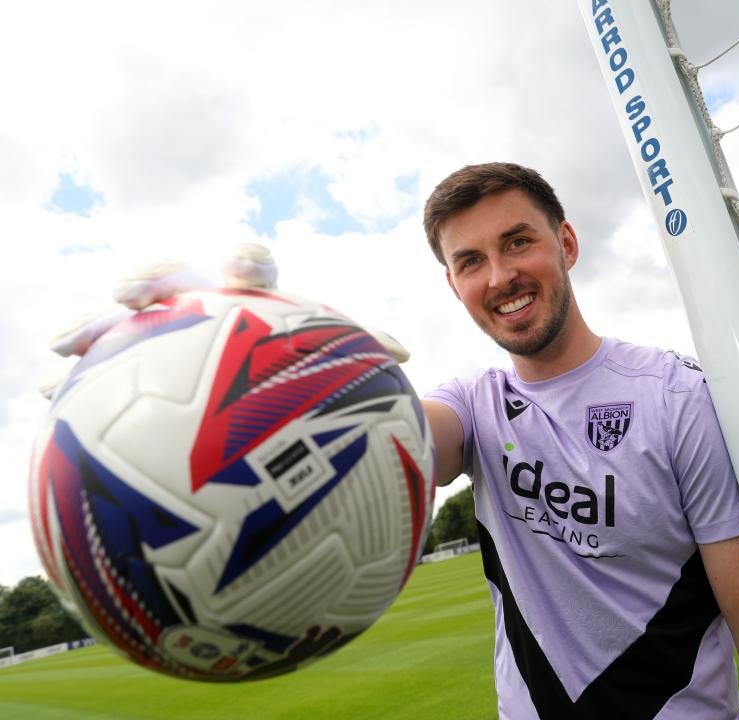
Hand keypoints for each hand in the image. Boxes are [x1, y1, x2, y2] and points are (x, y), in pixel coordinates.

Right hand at [42, 244, 407, 395]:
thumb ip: (358, 348)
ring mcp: (160, 326)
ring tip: (61, 345)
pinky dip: (72, 378)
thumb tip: (410, 353)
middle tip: (134, 292)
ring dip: (93, 325)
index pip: (247, 264)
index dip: (243, 261)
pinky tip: (43, 400)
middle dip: (153, 277)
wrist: (254, 368)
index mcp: (251, 292)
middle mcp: (201, 299)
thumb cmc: (294, 358)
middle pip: (171, 277)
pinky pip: (95, 365)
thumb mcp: (326, 356)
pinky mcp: (130, 360)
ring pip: (118, 319)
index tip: (244, 272)